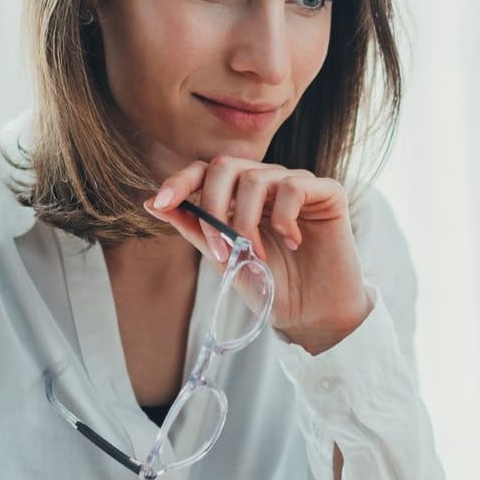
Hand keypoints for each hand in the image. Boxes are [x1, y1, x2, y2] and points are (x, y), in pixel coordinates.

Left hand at [144, 156, 371, 354]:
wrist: (311, 314)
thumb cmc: (271, 286)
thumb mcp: (224, 258)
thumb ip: (195, 228)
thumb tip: (151, 204)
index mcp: (240, 196)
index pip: (206, 170)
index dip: (181, 180)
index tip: (161, 203)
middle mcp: (267, 183)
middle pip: (226, 165)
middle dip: (213, 205)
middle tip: (221, 248)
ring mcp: (296, 184)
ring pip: (256, 177)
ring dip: (247, 221)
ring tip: (258, 255)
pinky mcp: (327, 192)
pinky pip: (294, 186)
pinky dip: (285, 218)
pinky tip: (293, 242)